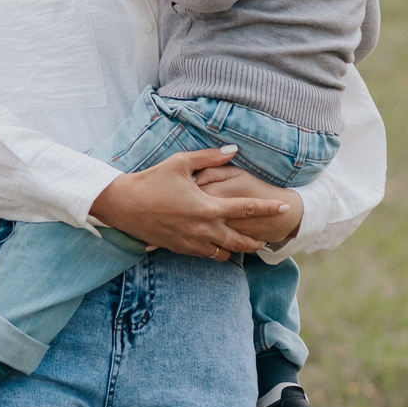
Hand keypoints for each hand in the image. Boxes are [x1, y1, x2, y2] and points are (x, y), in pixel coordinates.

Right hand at [88, 146, 290, 260]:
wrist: (124, 205)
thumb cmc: (152, 180)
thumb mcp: (181, 163)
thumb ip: (210, 158)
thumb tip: (233, 150)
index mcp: (208, 208)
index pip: (246, 209)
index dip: (268, 208)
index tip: (284, 207)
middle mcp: (204, 230)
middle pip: (240, 242)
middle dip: (256, 242)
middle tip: (266, 240)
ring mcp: (192, 243)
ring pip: (223, 254)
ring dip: (233, 249)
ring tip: (239, 243)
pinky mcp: (180, 249)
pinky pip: (205, 256)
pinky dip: (213, 251)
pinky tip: (213, 243)